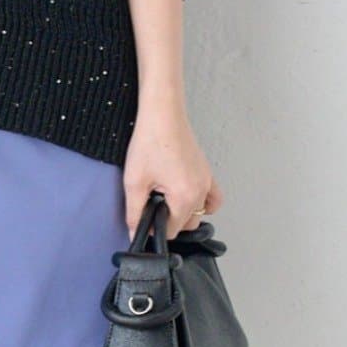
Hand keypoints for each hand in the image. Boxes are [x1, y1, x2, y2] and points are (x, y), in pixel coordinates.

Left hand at [122, 94, 220, 240]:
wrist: (162, 115)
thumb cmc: (150, 141)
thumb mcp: (135, 181)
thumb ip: (134, 212)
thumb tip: (135, 232)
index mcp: (185, 197)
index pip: (171, 231)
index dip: (154, 229)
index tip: (143, 218)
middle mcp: (201, 191)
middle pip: (186, 224)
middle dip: (168, 221)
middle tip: (150, 205)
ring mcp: (207, 181)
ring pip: (199, 213)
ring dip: (183, 213)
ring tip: (164, 200)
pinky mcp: (206, 172)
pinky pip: (212, 199)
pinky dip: (202, 203)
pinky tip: (185, 198)